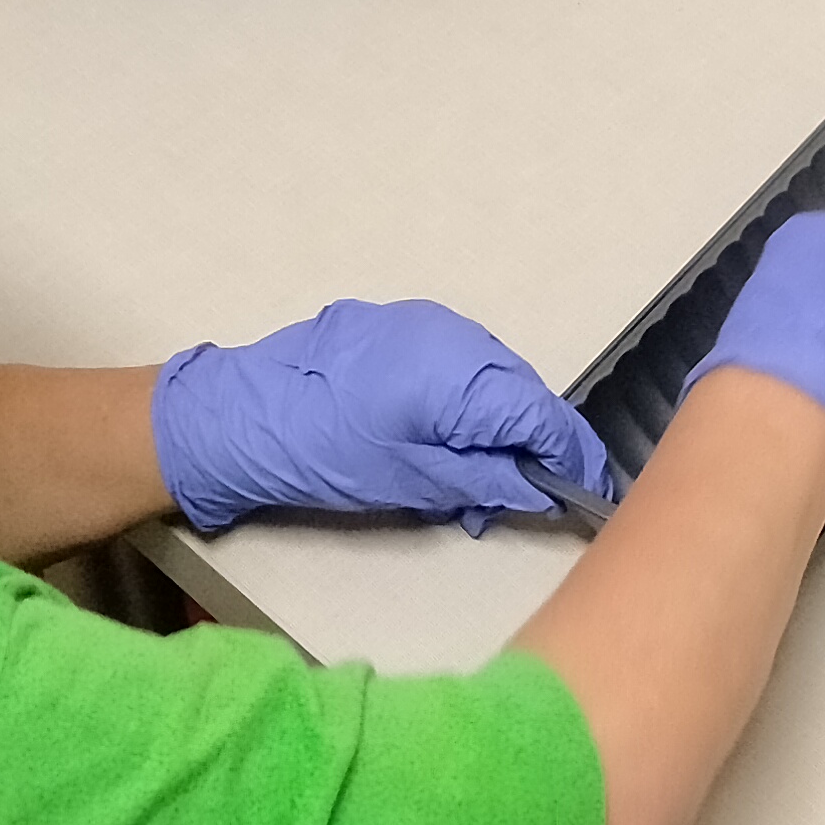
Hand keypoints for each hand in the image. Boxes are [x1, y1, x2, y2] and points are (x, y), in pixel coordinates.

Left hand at [151, 299, 613, 533]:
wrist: (235, 419)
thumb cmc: (322, 456)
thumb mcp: (414, 482)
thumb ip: (488, 481)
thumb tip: (543, 489)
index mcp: (461, 372)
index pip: (544, 414)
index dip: (572, 457)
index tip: (588, 493)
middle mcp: (452, 335)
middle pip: (521, 392)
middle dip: (529, 445)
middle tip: (518, 500)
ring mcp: (421, 324)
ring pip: (488, 377)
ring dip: (493, 424)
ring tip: (470, 478)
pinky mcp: (393, 326)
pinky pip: (453, 363)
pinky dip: (460, 402)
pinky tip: (438, 439)